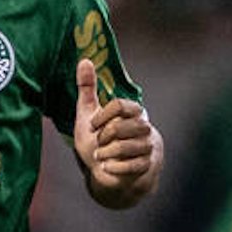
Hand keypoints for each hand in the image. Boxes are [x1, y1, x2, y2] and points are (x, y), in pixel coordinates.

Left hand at [73, 58, 157, 206]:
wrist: (108, 171)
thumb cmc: (98, 139)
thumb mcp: (89, 113)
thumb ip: (88, 88)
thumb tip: (84, 60)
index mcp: (132, 111)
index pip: (120, 105)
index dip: (101, 116)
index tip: (92, 125)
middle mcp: (144, 127)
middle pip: (119, 127)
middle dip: (102, 137)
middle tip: (99, 142)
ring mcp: (147, 147)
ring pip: (122, 147)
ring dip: (105, 153)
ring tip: (102, 155)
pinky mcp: (146, 166)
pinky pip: (128, 166)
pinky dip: (112, 168)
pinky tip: (107, 166)